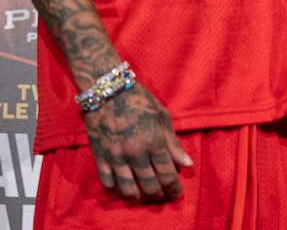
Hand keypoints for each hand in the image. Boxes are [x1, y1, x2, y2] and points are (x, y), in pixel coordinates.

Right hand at [83, 84, 192, 200]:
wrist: (108, 90)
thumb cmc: (139, 100)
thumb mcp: (162, 116)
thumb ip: (173, 143)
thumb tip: (187, 164)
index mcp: (154, 141)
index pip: (168, 174)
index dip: (174, 187)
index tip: (176, 192)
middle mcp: (135, 153)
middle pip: (150, 185)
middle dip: (158, 194)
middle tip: (162, 195)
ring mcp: (116, 156)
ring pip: (128, 189)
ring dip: (138, 197)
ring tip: (144, 197)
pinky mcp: (100, 157)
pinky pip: (108, 182)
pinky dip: (117, 189)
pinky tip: (123, 188)